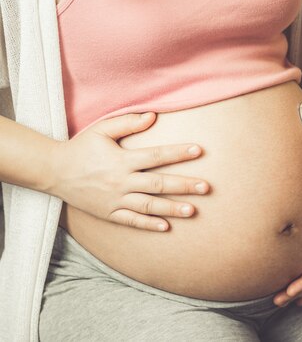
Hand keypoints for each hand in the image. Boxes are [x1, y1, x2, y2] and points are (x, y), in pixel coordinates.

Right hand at [45, 112, 210, 231]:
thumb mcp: (101, 130)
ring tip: (193, 210)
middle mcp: (121, 181)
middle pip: (158, 184)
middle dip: (183, 186)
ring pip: (148, 206)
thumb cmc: (81, 147)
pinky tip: (166, 227)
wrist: (53, 171)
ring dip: (171, 208)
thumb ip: (128, 123)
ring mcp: (115, 200)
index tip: (198, 151)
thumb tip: (153, 116)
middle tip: (206, 187)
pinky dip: (148, 224)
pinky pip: (131, 221)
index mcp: (122, 160)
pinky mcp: (108, 213)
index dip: (178, 153)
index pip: (156, 156)